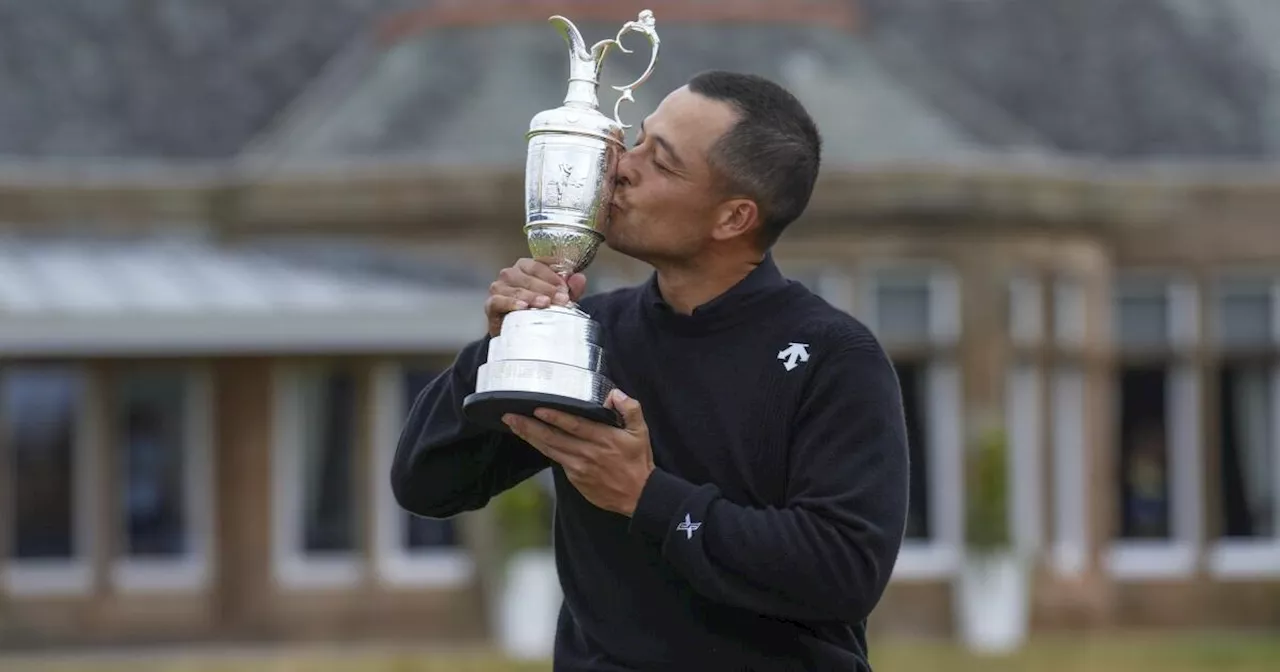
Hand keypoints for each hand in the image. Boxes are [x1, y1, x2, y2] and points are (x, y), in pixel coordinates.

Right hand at [485, 258, 587, 336]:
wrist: (518, 336)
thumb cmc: (538, 312)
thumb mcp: (558, 301)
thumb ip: (570, 289)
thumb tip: (580, 278)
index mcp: (526, 267)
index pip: (540, 263)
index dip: (554, 274)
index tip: (566, 286)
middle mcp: (511, 273)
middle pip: (529, 274)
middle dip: (547, 287)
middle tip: (562, 299)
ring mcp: (499, 288)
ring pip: (516, 287)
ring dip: (532, 295)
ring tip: (545, 303)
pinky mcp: (491, 304)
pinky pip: (499, 301)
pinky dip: (511, 303)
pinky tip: (523, 307)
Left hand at [503, 389, 653, 516]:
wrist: (638, 495)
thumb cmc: (638, 462)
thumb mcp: (641, 432)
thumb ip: (630, 408)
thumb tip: (614, 394)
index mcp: (603, 439)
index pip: (574, 425)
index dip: (555, 417)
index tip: (537, 409)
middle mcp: (587, 453)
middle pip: (553, 438)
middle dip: (529, 426)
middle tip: (510, 416)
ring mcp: (579, 468)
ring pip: (549, 450)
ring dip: (529, 437)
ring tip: (513, 425)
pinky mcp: (575, 478)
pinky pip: (556, 460)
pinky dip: (542, 449)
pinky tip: (532, 440)